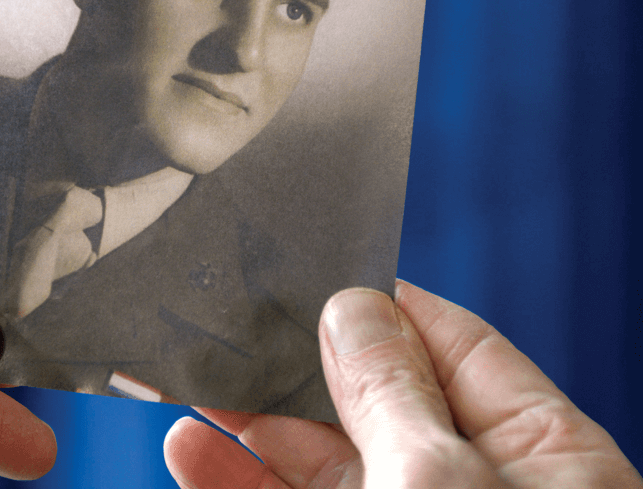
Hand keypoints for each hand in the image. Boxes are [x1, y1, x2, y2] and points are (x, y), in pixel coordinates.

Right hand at [165, 281, 641, 487]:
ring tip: (191, 382)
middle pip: (378, 399)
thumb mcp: (439, 486)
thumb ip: (391, 388)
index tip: (307, 267)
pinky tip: (195, 453)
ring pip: (327, 463)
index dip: (379, 300)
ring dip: (256, 424)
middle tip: (227, 321)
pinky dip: (243, 484)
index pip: (451, 342)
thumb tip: (353, 304)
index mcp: (541, 452)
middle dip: (299, 362)